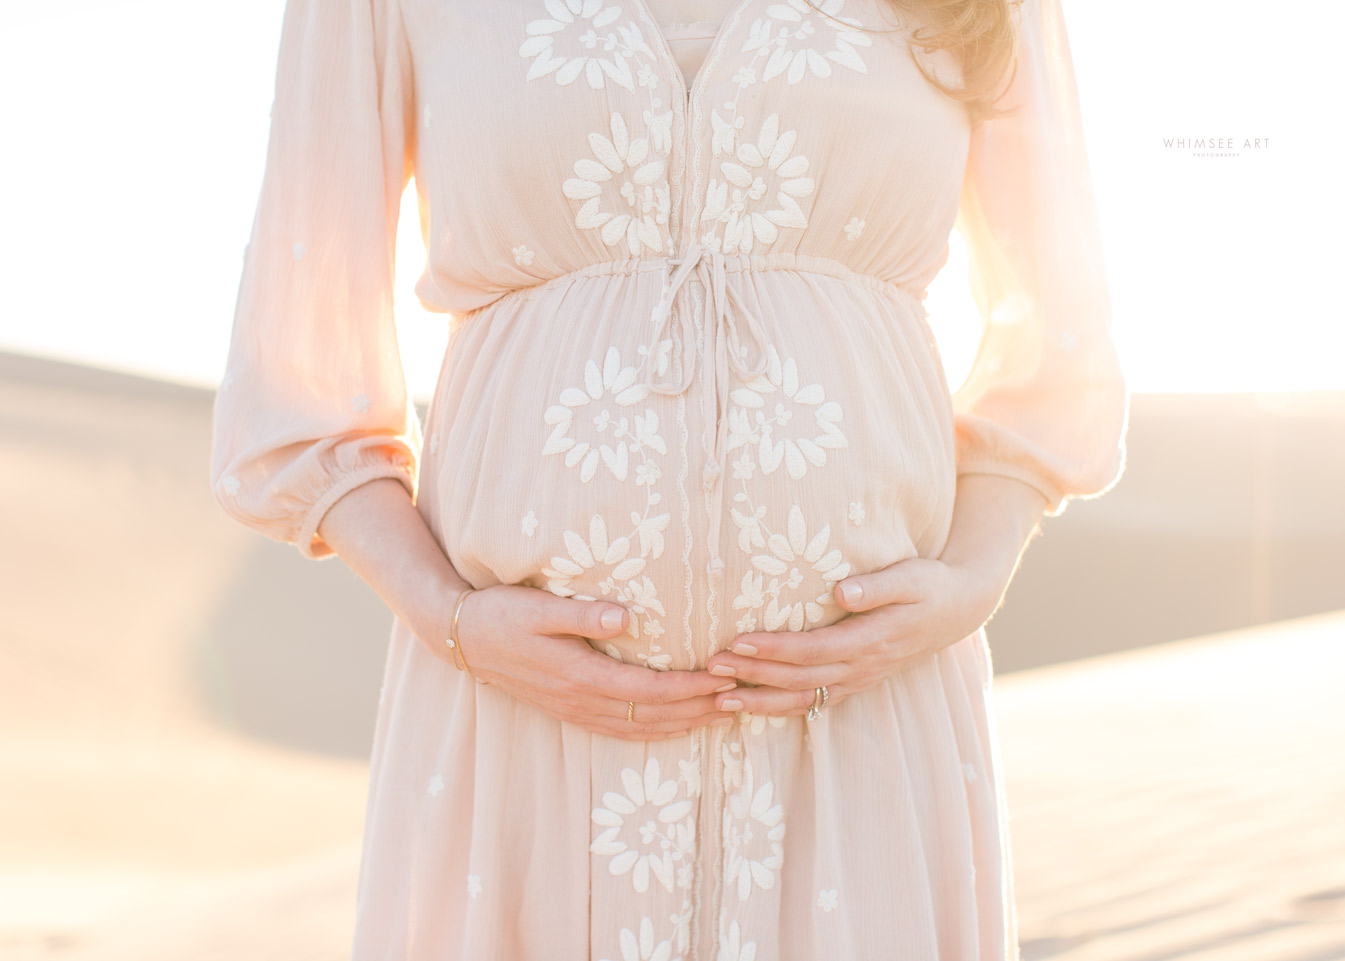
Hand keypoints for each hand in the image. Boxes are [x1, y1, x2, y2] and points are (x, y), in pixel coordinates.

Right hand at [315, 479, 739, 741]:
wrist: (459, 637)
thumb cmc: (500, 613)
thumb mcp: (537, 607)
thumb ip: (583, 614)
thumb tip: (627, 616)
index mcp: (579, 673)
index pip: (648, 689)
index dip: (689, 687)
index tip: (724, 678)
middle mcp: (581, 698)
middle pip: (652, 714)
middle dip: (699, 709)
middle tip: (742, 700)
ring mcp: (574, 708)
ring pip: (640, 727)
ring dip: (684, 723)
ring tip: (722, 715)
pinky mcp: (569, 708)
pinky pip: (620, 729)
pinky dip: (654, 731)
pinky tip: (675, 726)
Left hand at [704, 473, 1049, 716]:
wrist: (957, 609)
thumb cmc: (929, 586)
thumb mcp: (911, 578)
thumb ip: (878, 586)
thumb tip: (843, 591)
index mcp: (871, 641)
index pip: (814, 650)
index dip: (775, 650)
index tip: (739, 642)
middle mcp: (861, 667)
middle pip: (799, 679)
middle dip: (754, 676)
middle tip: (712, 668)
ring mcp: (857, 679)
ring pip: (803, 699)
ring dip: (760, 701)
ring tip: (719, 698)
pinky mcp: (854, 682)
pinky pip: (813, 702)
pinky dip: (780, 708)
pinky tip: (750, 706)